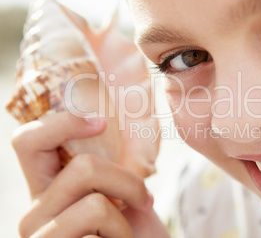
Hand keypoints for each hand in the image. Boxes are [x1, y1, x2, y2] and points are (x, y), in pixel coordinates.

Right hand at [12, 111, 168, 236]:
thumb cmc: (131, 229)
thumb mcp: (119, 191)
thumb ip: (105, 166)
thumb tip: (107, 124)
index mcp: (47, 187)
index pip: (28, 142)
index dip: (62, 123)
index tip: (101, 123)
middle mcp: (35, 212)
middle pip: (84, 168)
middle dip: (128, 182)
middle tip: (144, 201)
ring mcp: (42, 237)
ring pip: (96, 206)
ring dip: (126, 221)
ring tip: (124, 235)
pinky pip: (99, 237)